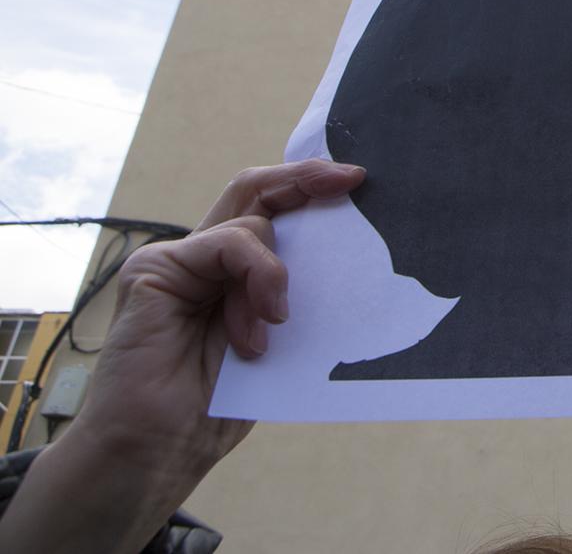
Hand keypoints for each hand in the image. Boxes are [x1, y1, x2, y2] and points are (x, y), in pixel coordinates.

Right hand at [0, 160, 363, 553]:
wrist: (154, 452)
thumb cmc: (214, 408)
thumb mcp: (276, 340)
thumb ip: (292, 295)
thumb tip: (352, 262)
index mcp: (231, 274)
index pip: (270, 210)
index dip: (309, 187)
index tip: (357, 180)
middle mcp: (203, 260)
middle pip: (255, 192)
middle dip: (306, 178)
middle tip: (350, 180)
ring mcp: (176, 262)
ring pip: (251, 222)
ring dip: (277, 272)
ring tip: (276, 324)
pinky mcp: (154, 270)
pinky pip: (226, 244)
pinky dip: (257, 276)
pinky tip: (260, 325)